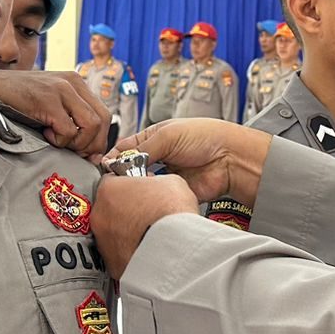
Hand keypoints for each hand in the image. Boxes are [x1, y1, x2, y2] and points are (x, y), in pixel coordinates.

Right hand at [0, 69, 111, 154]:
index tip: (86, 153)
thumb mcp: (50, 102)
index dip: (99, 139)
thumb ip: (71, 116)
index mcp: (76, 82)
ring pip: (91, 125)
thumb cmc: (17, 100)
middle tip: (74, 152)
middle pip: (102, 120)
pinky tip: (45, 134)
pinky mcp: (47, 100)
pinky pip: (69, 130)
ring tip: (56, 140)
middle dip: (92, 144)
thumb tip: (92, 152)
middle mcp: (72, 82)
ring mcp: (61, 89)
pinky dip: (60, 140)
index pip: (104, 114)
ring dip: (76, 142)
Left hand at [91, 174, 199, 277]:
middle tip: (147, 210)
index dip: (131, 183)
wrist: (174, 249)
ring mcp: (103, 242)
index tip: (141, 188)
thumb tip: (159, 187)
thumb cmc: (171, 215)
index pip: (114, 180)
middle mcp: (100, 216)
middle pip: (111, 207)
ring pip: (113, 232)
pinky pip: (120, 253)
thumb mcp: (171, 181)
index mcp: (110, 190)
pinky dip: (130, 251)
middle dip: (127, 208)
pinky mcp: (112, 263)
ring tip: (150, 231)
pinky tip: (148, 248)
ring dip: (127, 230)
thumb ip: (156, 182)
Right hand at [107, 119, 271, 205]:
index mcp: (154, 138)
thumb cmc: (206, 137)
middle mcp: (158, 157)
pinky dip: (150, 197)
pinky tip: (146, 195)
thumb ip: (141, 149)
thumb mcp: (168, 136)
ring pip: (141, 185)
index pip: (126, 148)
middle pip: (130, 168)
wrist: (230, 158)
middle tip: (118, 178)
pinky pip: (155, 198)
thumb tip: (118, 160)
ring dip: (136, 186)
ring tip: (133, 185)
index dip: (114, 157)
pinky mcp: (172, 193)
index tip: (104, 166)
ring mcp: (165, 176)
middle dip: (123, 173)